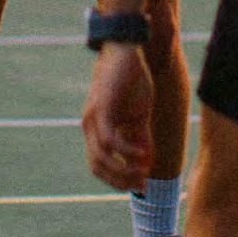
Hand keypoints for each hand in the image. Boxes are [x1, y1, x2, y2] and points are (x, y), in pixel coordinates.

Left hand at [82, 43, 153, 190]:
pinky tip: (143, 155)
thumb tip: (147, 164)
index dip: (117, 179)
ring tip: (144, 172)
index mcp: (96, 129)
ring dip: (123, 169)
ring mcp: (93, 118)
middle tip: (142, 184)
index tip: (139, 186)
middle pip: (97, 166)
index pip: (99, 165)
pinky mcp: (102, 108)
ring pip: (101, 156)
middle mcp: (89, 126)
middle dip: (119, 180)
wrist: (125, 50)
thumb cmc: (131, 81)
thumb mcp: (139, 115)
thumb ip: (141, 139)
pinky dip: (126, 151)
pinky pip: (109, 139)